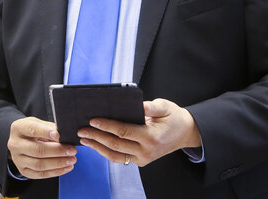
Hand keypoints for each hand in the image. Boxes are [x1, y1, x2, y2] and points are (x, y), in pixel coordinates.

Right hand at [7, 117, 77, 178]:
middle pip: (37, 150)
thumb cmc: (32, 130)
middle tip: (72, 150)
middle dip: (57, 151)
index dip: (46, 132)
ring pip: (39, 165)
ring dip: (58, 163)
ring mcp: (17, 159)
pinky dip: (55, 172)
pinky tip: (66, 167)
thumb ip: (49, 127)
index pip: (32, 130)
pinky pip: (40, 174)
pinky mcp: (23, 170)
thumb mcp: (38, 123)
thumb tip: (64, 135)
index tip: (60, 135)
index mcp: (18, 128)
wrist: (20, 140)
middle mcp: (15, 144)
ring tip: (71, 160)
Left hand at [77, 98, 201, 166]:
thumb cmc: (173, 117)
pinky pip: (121, 158)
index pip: (123, 132)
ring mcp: (144, 158)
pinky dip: (106, 152)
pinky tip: (96, 144)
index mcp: (151, 137)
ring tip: (84, 139)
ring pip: (116, 156)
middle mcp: (147, 151)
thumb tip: (140, 105)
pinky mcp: (141, 161)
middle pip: (116, 145)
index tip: (92, 120)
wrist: (185, 133)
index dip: (106, 126)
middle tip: (81, 130)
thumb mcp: (165, 107)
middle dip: (96, 137)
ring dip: (98, 148)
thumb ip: (152, 107)